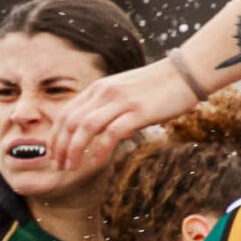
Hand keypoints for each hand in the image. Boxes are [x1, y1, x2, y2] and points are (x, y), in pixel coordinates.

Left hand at [50, 58, 199, 170]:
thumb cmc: (160, 88)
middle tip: (58, 165)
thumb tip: (116, 138)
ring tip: (71, 167)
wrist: (186, 73)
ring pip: (86, 127)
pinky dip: (100, 149)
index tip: (54, 154)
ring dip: (74, 150)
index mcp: (98, 89)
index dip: (56, 135)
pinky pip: (112, 132)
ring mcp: (121, 101)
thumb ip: (116, 112)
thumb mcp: (128, 95)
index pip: (67, 113)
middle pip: (71, 122)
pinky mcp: (138, 111)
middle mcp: (104, 93)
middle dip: (60, 146)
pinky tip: (96, 163)